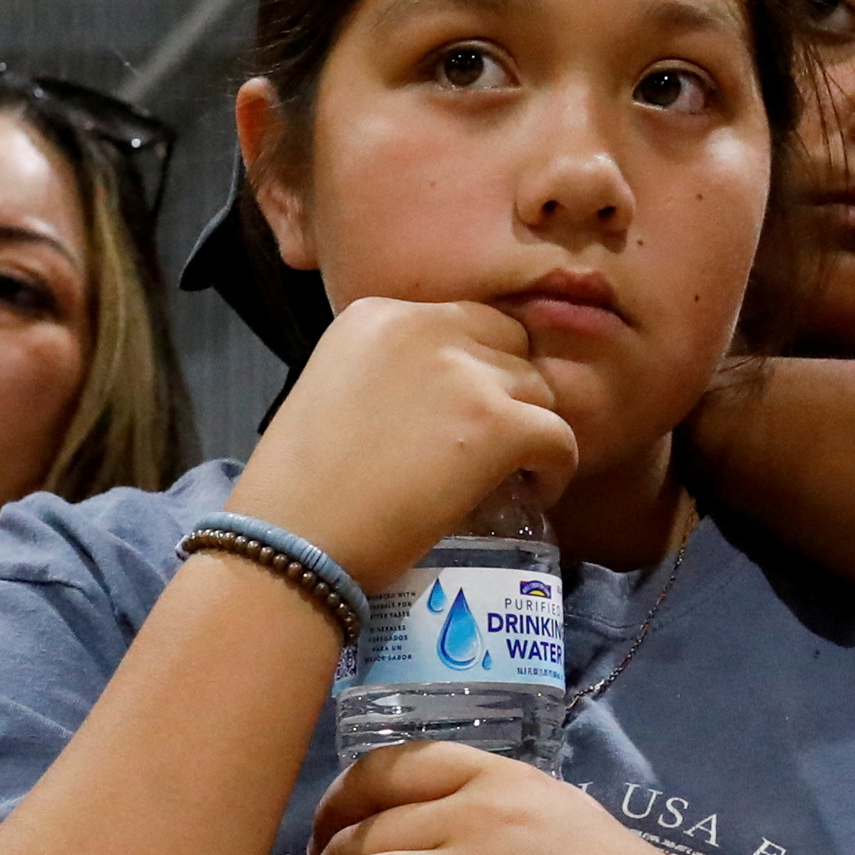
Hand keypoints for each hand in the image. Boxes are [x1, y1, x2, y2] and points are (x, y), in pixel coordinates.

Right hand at [228, 299, 585, 591]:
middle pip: (510, 345)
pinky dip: (555, 469)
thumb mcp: (335, 389)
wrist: (294, 540)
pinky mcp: (499, 425)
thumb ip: (391, 372)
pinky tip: (532, 494)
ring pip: (538, 390)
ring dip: (529, 431)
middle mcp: (425, 327)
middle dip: (510, 391)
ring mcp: (466, 374)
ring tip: (509, 475)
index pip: (464, 322)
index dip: (476, 369)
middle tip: (496, 442)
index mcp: (377, 314)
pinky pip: (560, 437)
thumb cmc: (300, 487)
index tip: (466, 414)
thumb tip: (447, 393)